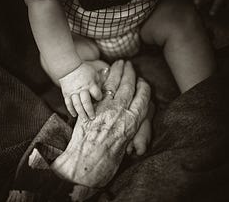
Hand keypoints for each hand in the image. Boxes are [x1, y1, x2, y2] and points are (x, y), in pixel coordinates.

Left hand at [51, 60, 150, 187]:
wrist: (84, 166)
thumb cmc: (107, 162)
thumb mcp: (125, 146)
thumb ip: (128, 129)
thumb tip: (129, 120)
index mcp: (133, 122)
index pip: (143, 97)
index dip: (143, 87)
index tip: (142, 81)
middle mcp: (120, 112)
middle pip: (128, 86)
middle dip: (129, 73)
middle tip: (129, 64)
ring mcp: (104, 108)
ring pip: (113, 84)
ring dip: (117, 71)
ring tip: (119, 63)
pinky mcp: (90, 107)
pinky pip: (98, 89)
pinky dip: (102, 79)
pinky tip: (104, 72)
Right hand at [59, 63, 102, 120]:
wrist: (69, 67)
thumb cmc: (84, 70)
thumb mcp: (95, 74)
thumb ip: (100, 82)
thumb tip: (107, 90)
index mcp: (90, 84)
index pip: (96, 94)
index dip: (99, 97)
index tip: (99, 99)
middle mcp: (82, 89)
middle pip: (86, 102)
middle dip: (90, 111)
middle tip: (93, 118)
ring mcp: (73, 92)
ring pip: (77, 104)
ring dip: (81, 113)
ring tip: (85, 119)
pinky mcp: (66, 94)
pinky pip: (68, 103)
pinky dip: (71, 110)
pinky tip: (74, 115)